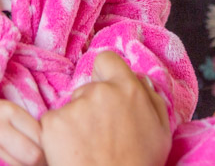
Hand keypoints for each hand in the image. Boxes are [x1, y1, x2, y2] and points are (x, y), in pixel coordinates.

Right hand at [0, 99, 44, 165]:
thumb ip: (25, 123)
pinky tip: (12, 162)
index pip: (40, 134)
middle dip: (40, 161)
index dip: (47, 144)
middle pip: (33, 155)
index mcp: (7, 111)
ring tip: (27, 163)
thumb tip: (51, 141)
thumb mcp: (4, 110)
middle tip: (41, 160)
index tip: (48, 148)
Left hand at [41, 51, 170, 165]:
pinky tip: (72, 153)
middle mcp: (100, 91)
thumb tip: (139, 79)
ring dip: (75, 123)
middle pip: (87, 89)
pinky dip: (58, 137)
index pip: (106, 60)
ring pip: (70, 107)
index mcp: (128, 89)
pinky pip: (52, 123)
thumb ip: (151, 99)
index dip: (104, 75)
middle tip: (100, 135)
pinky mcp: (52, 123)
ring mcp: (74, 106)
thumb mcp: (161, 131)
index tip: (105, 92)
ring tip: (86, 148)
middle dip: (91, 107)